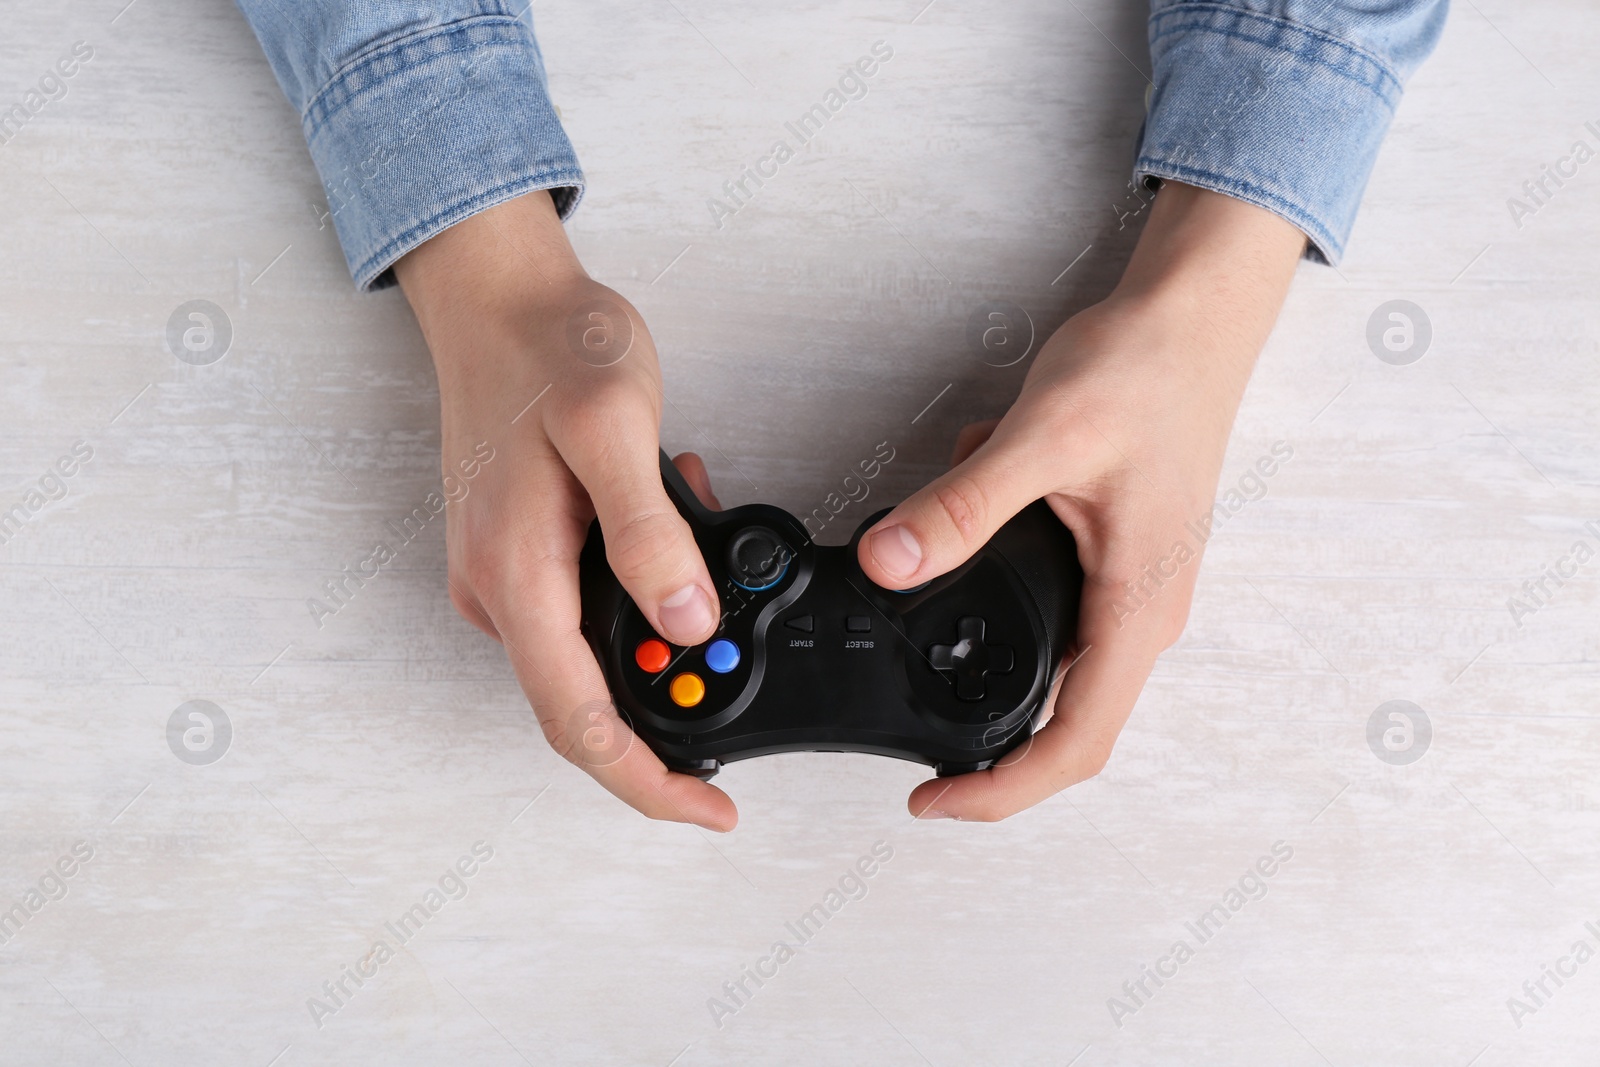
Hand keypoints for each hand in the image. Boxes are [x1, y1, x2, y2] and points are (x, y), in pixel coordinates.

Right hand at [395, 190, 736, 830]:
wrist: (494, 291)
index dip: (645, 781)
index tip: (708, 808)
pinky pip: (580, 606)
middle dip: (667, 716)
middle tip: (739, 683)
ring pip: (587, 655)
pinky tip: (676, 536)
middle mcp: (498, 587)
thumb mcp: (614, 427)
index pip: (578, 721)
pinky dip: (638, 596)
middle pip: (581, 704)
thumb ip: (647, 531)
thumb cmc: (549, 345)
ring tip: (715, 569)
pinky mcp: (517, 548)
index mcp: (517, 572)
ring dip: (658, 640)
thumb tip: (684, 623)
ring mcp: (502, 571)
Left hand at [856, 182, 1306, 820]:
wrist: (1193, 316)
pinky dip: (990, 575)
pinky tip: (963, 504)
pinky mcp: (1111, 555)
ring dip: (982, 637)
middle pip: (1067, 722)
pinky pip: (1046, 599)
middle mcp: (1142, 611)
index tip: (935, 802)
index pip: (1078, 741)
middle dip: (988, 743)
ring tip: (927, 581)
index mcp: (1138, 606)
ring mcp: (1130, 587)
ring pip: (1052, 660)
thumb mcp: (1045, 438)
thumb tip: (892, 564)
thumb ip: (965, 507)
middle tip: (915, 753)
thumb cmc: (1147, 370)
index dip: (1004, 789)